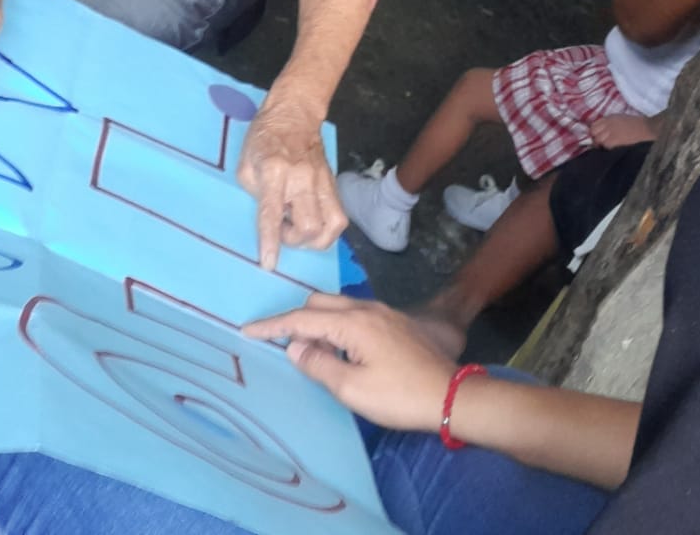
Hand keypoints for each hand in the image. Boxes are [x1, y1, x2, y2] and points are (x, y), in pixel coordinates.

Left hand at [236, 94, 345, 270]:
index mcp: (273, 172)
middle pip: (309, 226)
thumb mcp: (245, 165)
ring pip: (332, 226)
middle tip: (283, 229)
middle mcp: (301, 178)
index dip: (271, 242)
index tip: (269, 264)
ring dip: (314, 239)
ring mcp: (322, 181)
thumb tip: (269, 219)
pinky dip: (327, 230)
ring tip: (299, 229)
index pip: (272, 214)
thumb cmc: (262, 140)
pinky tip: (312, 223)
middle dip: (294, 240)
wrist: (294, 115)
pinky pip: (339, 218)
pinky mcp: (333, 184)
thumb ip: (254, 194)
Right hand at [244, 294, 456, 431]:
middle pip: (319, 303)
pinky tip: (341, 351)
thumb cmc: (399, 396)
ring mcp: (383, 314)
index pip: (302, 319)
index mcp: (353, 322)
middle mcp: (366, 309)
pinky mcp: (394, 323)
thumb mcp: (351, 388)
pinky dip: (338, 327)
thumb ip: (318, 364)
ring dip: (319, 324)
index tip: (248, 330)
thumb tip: (295, 348)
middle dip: (297, 321)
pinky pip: (355, 315)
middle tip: (287, 349)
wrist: (451, 396)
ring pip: (338, 308)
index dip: (272, 326)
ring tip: (313, 353)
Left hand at [589, 114, 655, 148]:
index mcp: (609, 118)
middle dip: (596, 139)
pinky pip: (605, 146)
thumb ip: (610, 123)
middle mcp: (608, 124)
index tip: (598, 137)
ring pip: (598, 140)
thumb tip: (601, 132)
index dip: (594, 133)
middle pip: (593, 133)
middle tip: (602, 145)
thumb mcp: (621, 118)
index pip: (593, 126)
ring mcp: (610, 132)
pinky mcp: (614, 141)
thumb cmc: (638, 124)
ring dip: (601, 145)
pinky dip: (608, 149)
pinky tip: (614, 149)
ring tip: (609, 148)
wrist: (648, 128)